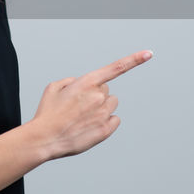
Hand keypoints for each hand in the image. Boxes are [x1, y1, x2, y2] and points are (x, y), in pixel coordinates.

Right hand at [30, 50, 152, 159]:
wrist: (44, 139)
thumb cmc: (47, 113)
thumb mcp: (54, 88)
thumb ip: (72, 81)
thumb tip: (82, 84)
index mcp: (87, 82)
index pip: (116, 67)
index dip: (134, 59)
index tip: (148, 54)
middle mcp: (99, 96)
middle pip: (106, 90)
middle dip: (96, 95)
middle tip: (78, 106)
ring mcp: (103, 114)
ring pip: (111, 104)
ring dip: (101, 108)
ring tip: (82, 117)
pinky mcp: (105, 130)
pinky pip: (114, 120)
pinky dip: (105, 122)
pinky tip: (90, 126)